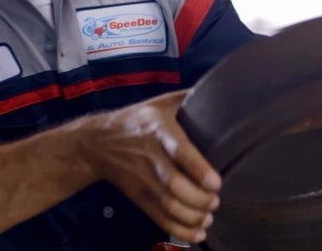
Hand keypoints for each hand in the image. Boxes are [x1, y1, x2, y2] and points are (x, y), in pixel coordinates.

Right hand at [85, 90, 219, 243]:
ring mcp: (143, 180)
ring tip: (209, 216)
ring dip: (192, 216)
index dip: (198, 169)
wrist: (98, 142)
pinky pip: (159, 218)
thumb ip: (189, 98)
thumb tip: (223, 90)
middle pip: (174, 185)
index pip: (179, 151)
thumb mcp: (161, 102)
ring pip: (168, 205)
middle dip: (199, 199)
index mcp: (159, 130)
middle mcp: (151, 157)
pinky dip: (180, 229)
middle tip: (215, 201)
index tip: (216, 182)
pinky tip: (198, 231)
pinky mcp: (139, 197)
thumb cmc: (138, 120)